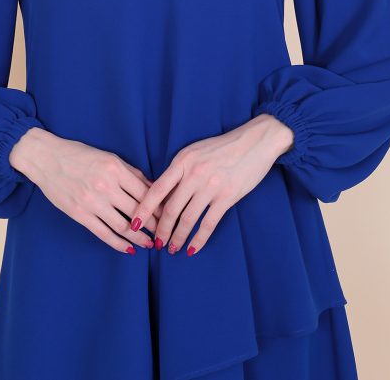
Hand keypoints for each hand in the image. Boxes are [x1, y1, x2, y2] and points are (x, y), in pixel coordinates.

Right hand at [9, 127, 162, 253]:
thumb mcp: (108, 157)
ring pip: (123, 226)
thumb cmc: (79, 154)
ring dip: (140, 238)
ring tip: (150, 243)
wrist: (47, 158)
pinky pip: (104, 233)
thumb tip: (152, 187)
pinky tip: (129, 249)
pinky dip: (119, 244)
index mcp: (115, 169)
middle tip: (164, 233)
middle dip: (154, 225)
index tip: (169, 215)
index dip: (160, 207)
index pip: (146, 193)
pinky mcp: (80, 214)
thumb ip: (130, 172)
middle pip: (138, 211)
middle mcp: (106, 186)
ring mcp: (92, 202)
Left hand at [128, 114, 293, 255]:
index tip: (135, 224)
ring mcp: (211, 186)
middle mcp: (194, 174)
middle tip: (156, 243)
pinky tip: (192, 248)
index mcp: (182, 161)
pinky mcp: (227, 197)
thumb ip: (179, 171)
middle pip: (170, 209)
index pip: (157, 189)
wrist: (254, 142)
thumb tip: (163, 196)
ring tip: (172, 248)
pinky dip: (198, 239)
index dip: (143, 209)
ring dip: (177, 237)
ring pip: (188, 219)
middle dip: (161, 230)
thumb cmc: (221, 147)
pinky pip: (208, 223)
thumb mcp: (194, 152)